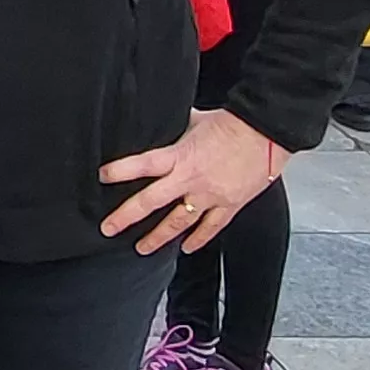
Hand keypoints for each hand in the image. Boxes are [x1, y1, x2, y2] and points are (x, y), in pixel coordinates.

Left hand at [97, 109, 289, 253]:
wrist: (267, 133)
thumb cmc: (232, 124)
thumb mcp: (196, 121)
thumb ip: (177, 128)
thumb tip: (162, 121)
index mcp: (180, 156)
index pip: (143, 165)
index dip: (120, 171)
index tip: (102, 177)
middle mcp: (190, 180)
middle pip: (151, 202)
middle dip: (126, 217)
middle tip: (108, 229)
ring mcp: (209, 196)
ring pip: (178, 222)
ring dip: (158, 238)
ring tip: (141, 249)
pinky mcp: (229, 205)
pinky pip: (210, 227)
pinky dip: (197, 239)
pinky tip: (186, 248)